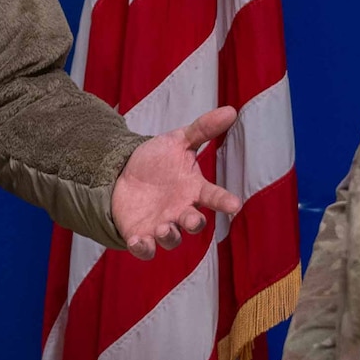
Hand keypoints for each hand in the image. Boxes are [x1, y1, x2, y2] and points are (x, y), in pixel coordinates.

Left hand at [112, 106, 243, 258]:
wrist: (124, 174)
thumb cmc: (158, 161)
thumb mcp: (178, 141)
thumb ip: (203, 129)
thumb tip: (231, 110)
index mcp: (193, 189)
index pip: (213, 196)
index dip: (224, 201)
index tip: (235, 205)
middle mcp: (181, 211)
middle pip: (194, 223)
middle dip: (195, 223)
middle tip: (193, 219)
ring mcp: (162, 225)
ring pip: (172, 240)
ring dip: (170, 237)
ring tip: (164, 227)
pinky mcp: (141, 236)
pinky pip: (145, 249)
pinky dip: (143, 248)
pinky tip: (138, 241)